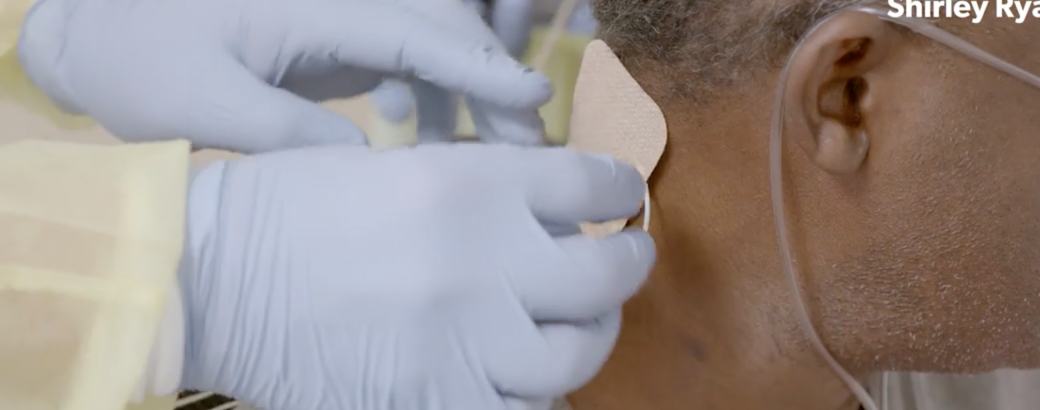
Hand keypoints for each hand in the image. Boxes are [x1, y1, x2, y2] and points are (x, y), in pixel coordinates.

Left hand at [18, 0, 549, 152]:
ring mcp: (339, 17)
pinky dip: (430, 90)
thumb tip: (366, 159)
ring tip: (494, 151)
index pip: (415, 29)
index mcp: (313, 5)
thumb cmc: (139, 60)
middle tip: (529, 148)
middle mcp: (341, 2)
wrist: (99, 33)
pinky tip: (422, 131)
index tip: (534, 98)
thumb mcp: (198, 104)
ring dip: (469, 89)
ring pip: (430, 40)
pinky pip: (405, 56)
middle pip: (440, 27)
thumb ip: (282, 131)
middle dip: (492, 81)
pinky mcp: (333, 37)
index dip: (479, 64)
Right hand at [180, 145, 653, 409]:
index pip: (593, 187)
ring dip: (590, 338)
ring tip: (582, 326)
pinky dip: (532, 395)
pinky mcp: (434, 401)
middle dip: (628, 265)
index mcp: (472, 185)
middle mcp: (482, 264)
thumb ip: (485, 187)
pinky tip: (523, 376)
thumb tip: (553, 213)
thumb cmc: (292, 208)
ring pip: (576, 357)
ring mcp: (463, 342)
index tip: (618, 200)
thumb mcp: (400, 165)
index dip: (618, 192)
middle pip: (606, 275)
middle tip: (624, 260)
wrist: (211, 279)